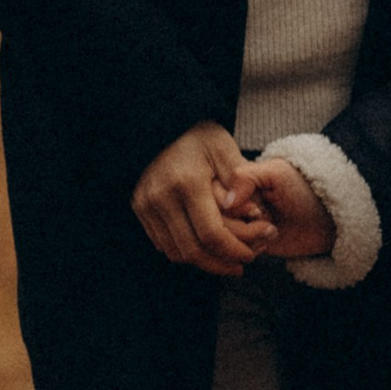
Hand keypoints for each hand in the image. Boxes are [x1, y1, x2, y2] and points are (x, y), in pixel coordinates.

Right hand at [132, 121, 253, 274]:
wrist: (162, 124)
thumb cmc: (200, 136)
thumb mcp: (225, 148)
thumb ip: (241, 179)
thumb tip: (248, 211)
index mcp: (187, 182)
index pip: (211, 233)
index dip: (233, 250)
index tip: (251, 255)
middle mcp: (161, 197)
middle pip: (192, 250)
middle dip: (219, 264)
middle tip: (240, 266)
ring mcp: (146, 204)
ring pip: (175, 252)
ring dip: (202, 262)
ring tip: (225, 260)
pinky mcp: (139, 208)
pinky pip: (162, 243)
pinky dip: (184, 251)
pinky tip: (204, 248)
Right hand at [219, 157, 335, 263]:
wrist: (323, 219)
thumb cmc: (302, 190)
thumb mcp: (277, 172)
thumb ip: (246, 176)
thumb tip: (225, 201)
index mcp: (232, 179)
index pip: (209, 195)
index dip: (231, 206)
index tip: (256, 209)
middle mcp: (228, 202)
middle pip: (211, 220)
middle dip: (239, 225)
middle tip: (266, 219)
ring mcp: (233, 224)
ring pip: (218, 239)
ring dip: (245, 239)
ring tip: (270, 231)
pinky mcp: (240, 244)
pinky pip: (230, 254)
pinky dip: (248, 251)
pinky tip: (266, 243)